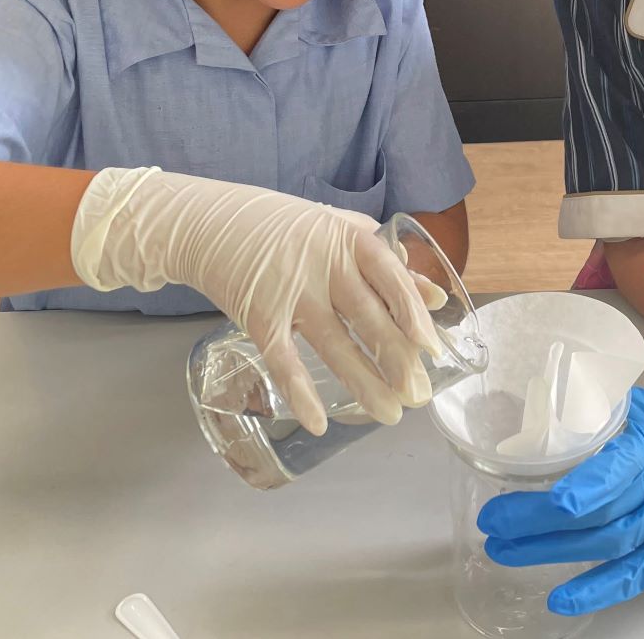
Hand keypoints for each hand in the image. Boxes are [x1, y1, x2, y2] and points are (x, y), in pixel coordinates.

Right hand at [70, 168, 442, 435]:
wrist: (207, 222)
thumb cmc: (284, 228)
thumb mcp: (339, 231)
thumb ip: (387, 261)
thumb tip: (435, 295)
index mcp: (346, 239)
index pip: (389, 276)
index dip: (413, 312)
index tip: (431, 346)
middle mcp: (321, 264)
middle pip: (367, 317)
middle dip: (396, 360)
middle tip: (418, 395)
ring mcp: (289, 291)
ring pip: (333, 345)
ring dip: (363, 383)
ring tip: (389, 415)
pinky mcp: (258, 315)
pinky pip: (283, 360)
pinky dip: (300, 392)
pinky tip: (318, 421)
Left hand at [478, 387, 643, 615]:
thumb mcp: (643, 402)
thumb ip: (598, 403)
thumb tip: (539, 399)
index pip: (612, 473)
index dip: (575, 491)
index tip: (536, 500)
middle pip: (596, 515)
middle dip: (537, 523)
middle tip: (493, 523)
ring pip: (604, 545)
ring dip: (550, 552)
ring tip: (503, 550)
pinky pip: (632, 576)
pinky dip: (596, 591)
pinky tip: (558, 599)